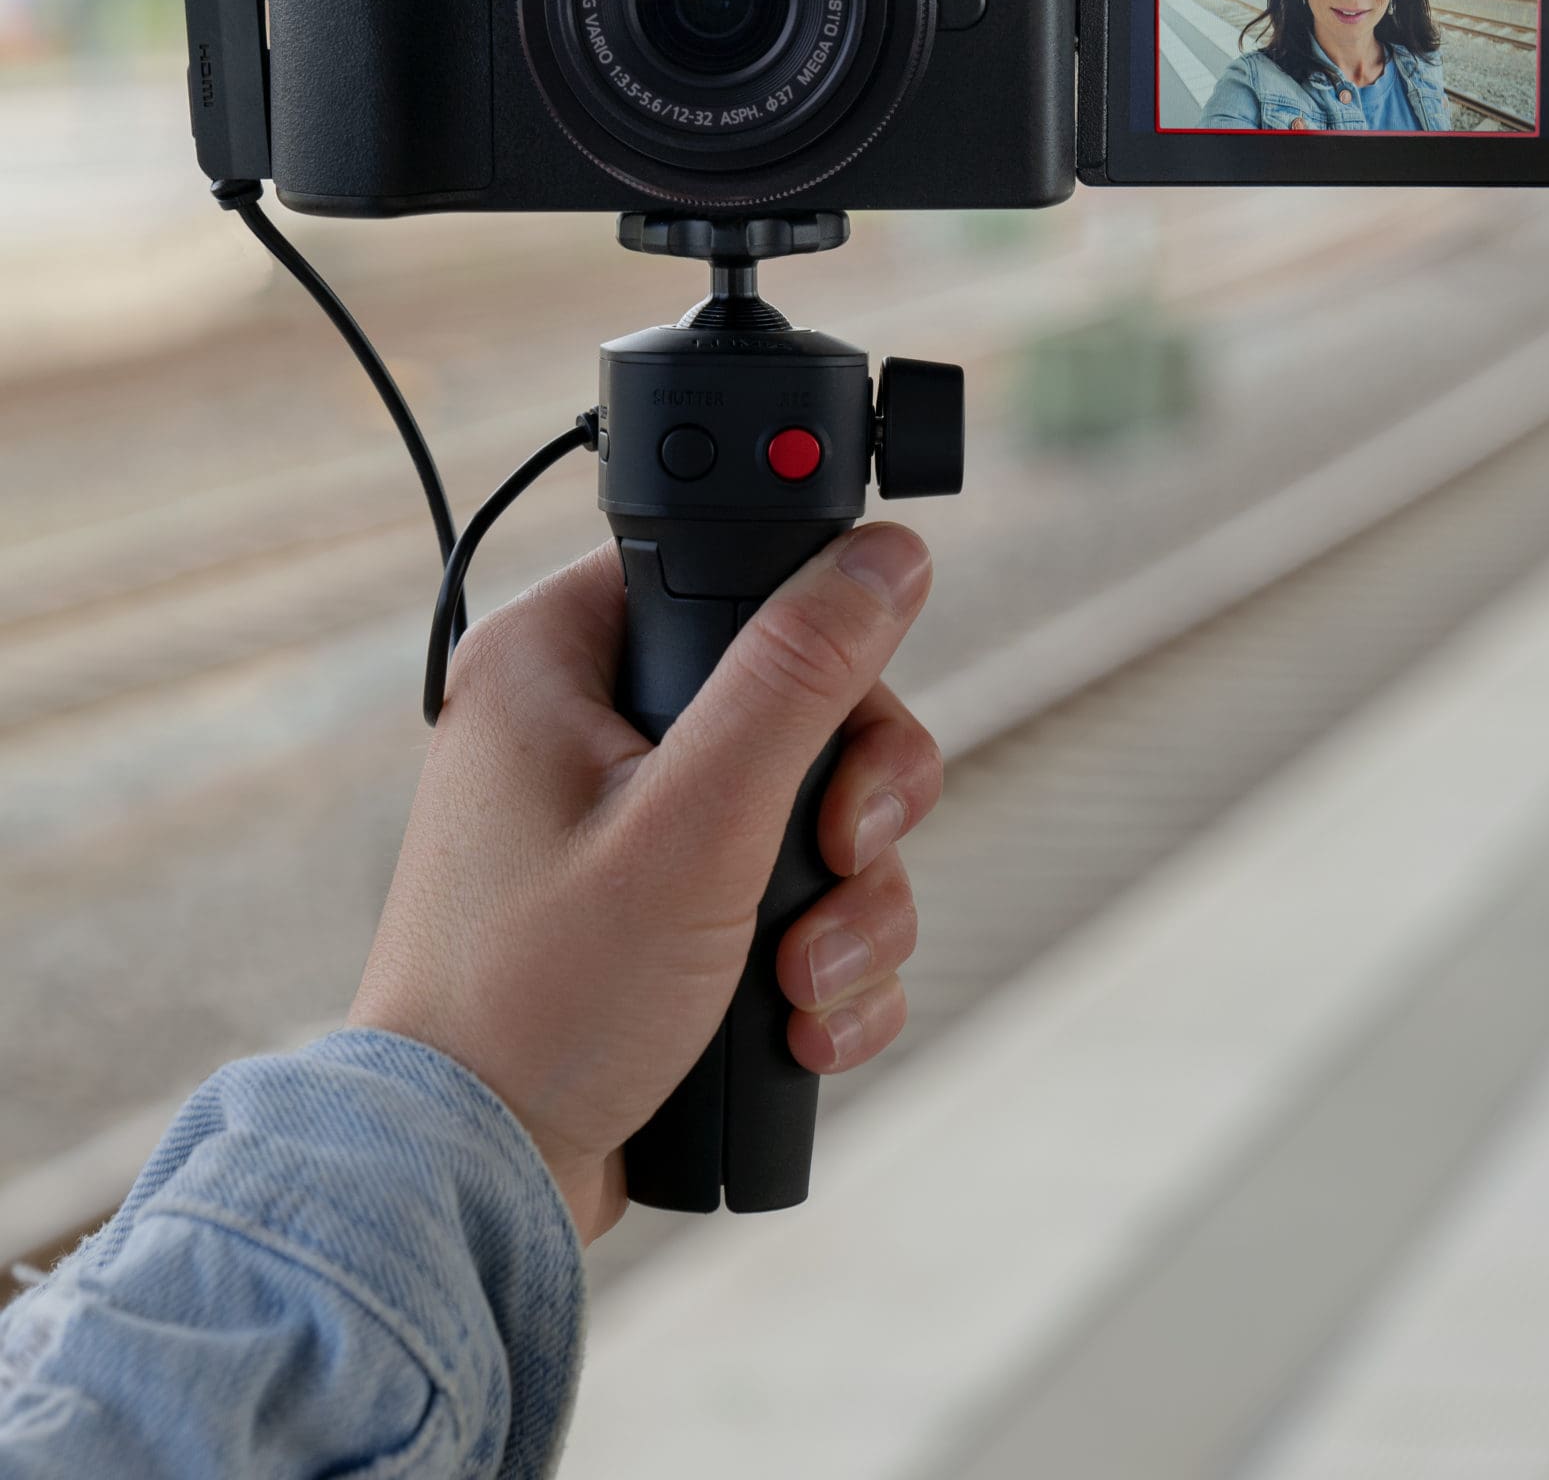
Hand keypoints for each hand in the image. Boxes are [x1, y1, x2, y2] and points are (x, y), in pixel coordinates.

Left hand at [349, 525, 938, 1241]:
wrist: (473, 1183)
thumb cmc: (541, 998)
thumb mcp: (696, 821)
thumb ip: (800, 677)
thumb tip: (885, 553)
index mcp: (557, 658)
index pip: (729, 574)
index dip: (814, 641)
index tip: (841, 731)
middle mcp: (584, 725)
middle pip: (800, 704)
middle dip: (855, 811)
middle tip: (844, 859)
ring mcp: (621, 826)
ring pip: (811, 814)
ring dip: (849, 908)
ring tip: (804, 984)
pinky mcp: (656, 915)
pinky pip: (786, 901)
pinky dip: (818, 965)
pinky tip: (799, 1028)